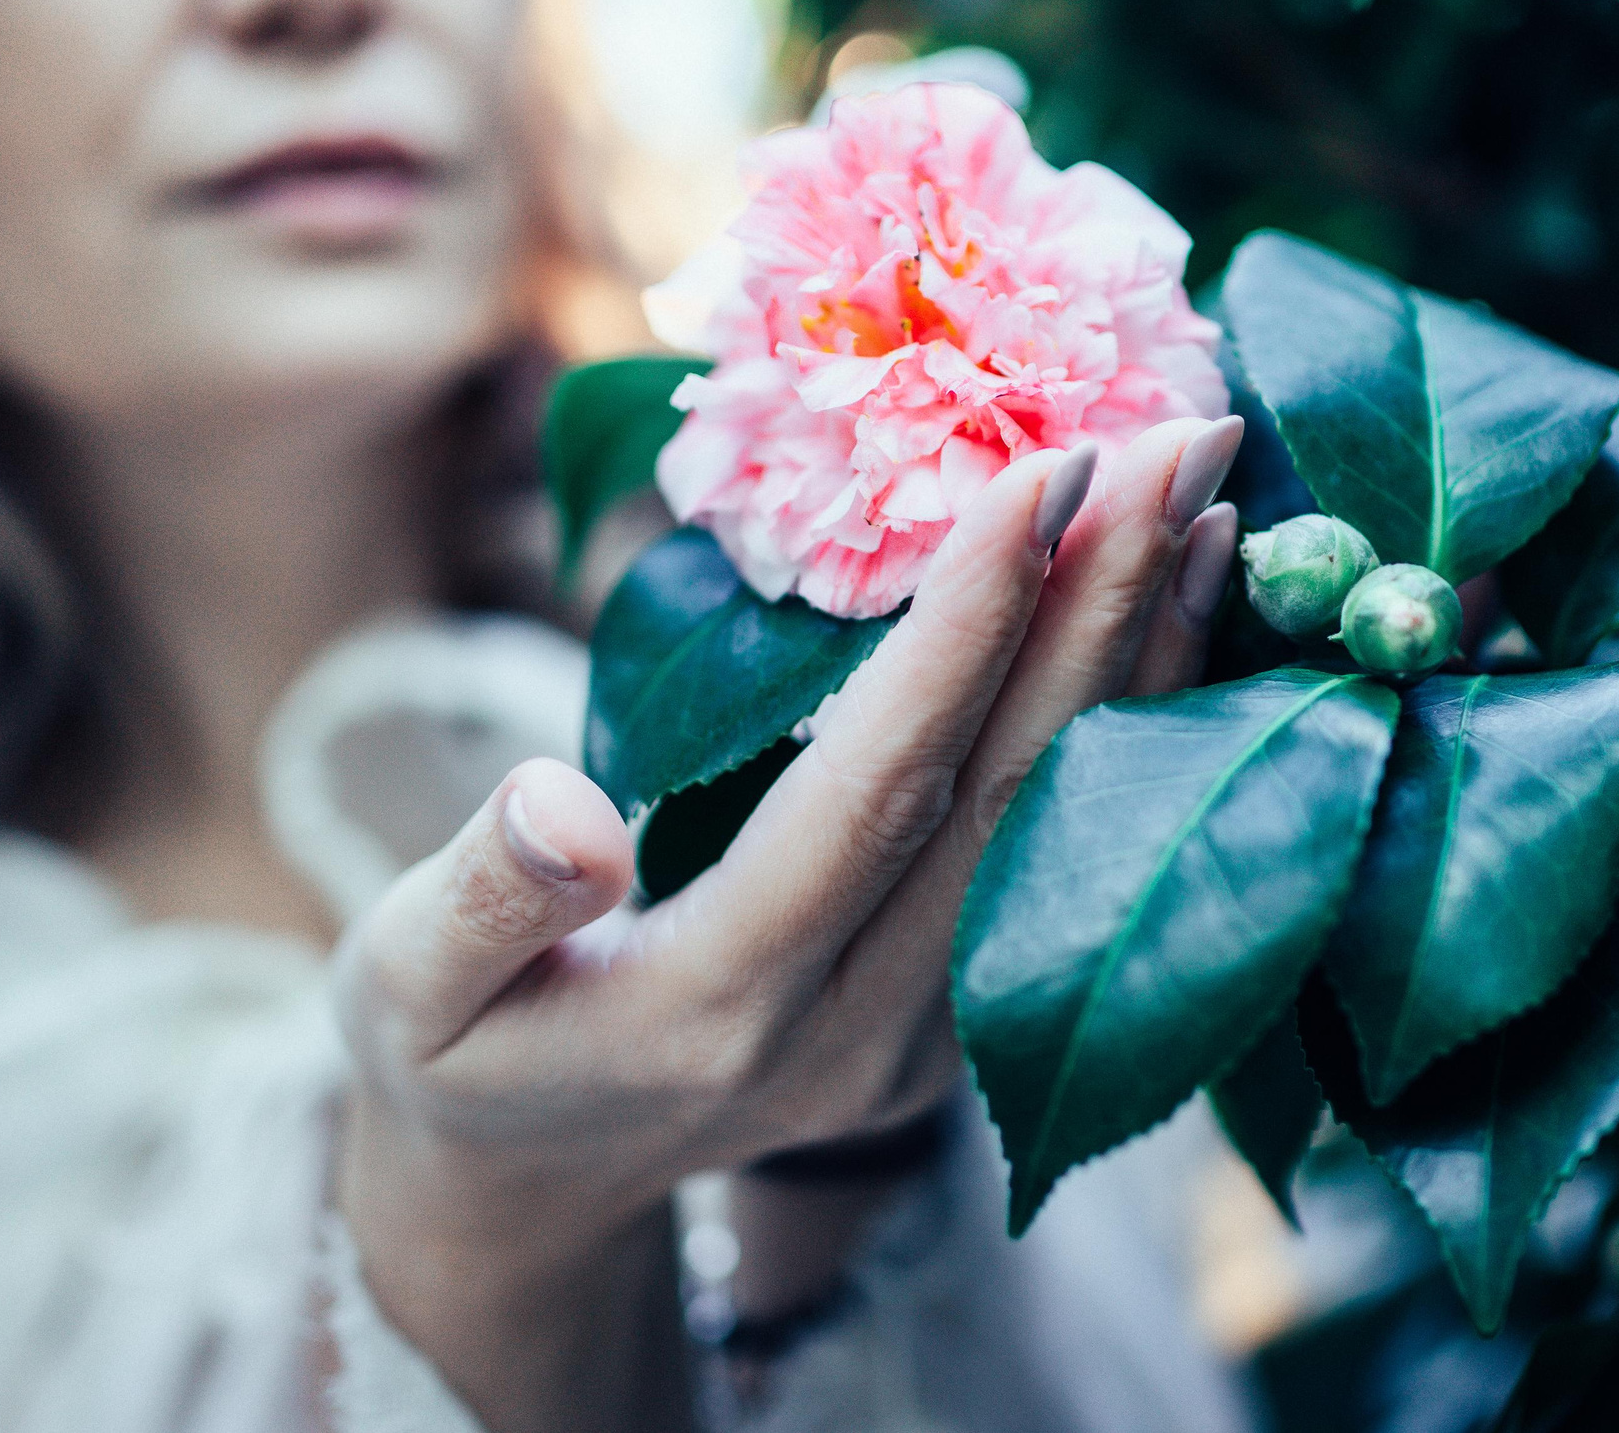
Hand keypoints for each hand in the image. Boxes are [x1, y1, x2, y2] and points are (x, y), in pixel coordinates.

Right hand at [331, 416, 1242, 1432]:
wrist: (537, 1189)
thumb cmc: (456, 1055)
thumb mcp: (403, 984)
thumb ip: (479, 899)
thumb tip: (557, 804)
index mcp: (717, 1007)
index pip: (871, 798)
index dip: (963, 635)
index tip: (1042, 471)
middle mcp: (857, 1034)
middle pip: (1010, 802)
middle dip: (1104, 604)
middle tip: (1188, 430)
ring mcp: (927, 1040)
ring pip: (1066, 829)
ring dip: (1147, 653)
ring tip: (1215, 488)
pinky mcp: (957, 1021)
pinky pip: (1064, 851)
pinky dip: (1126, 721)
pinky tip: (1171, 604)